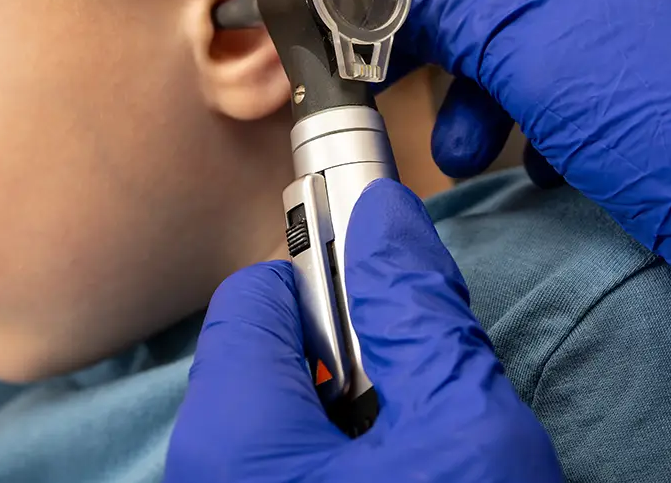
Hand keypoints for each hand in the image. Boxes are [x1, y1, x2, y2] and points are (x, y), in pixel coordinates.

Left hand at [164, 179, 563, 482]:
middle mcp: (208, 464)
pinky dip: (346, 442)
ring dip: (357, 399)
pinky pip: (291, 450)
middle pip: (272, 344)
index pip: (258, 290)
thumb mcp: (462, 422)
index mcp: (234, 431)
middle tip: (420, 391)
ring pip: (288, 402)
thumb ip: (417, 307)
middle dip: (352, 346)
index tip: (392, 285)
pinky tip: (401, 469)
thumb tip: (386, 213)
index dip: (337, 273)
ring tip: (418, 441)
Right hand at [378, 0, 670, 468]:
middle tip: (389, 65)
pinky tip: (528, 161)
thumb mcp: (537, 54)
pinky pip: (561, 80)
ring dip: (478, 93)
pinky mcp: (641, 79)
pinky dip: (530, 118)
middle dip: (440, 28)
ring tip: (461, 148)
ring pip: (523, 35)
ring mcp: (634, 19)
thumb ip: (455, 11)